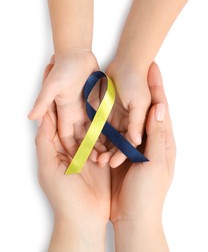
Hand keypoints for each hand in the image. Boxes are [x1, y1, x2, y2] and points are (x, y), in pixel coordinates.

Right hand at [29, 52, 105, 161]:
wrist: (77, 55)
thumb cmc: (63, 68)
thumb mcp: (52, 85)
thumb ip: (43, 102)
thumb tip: (31, 117)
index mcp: (65, 113)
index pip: (68, 137)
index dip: (73, 149)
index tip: (81, 161)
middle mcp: (76, 114)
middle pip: (83, 137)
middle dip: (89, 149)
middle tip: (99, 161)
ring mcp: (87, 109)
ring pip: (94, 130)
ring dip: (100, 142)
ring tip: (109, 153)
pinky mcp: (97, 103)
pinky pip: (103, 119)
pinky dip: (107, 129)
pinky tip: (116, 138)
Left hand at [34, 59, 109, 250]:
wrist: (83, 219)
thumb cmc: (62, 195)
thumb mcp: (49, 166)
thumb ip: (44, 140)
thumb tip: (39, 115)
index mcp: (64, 142)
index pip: (64, 114)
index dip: (66, 97)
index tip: (68, 75)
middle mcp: (81, 142)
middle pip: (85, 115)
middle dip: (89, 97)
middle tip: (96, 74)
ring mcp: (96, 148)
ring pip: (101, 123)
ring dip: (106, 107)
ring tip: (112, 87)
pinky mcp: (108, 155)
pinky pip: (112, 137)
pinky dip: (117, 125)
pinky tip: (122, 110)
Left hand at [97, 59, 150, 167]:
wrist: (126, 64)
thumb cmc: (136, 82)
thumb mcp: (139, 103)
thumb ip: (137, 122)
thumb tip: (136, 141)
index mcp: (136, 125)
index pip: (129, 144)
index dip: (121, 154)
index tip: (113, 163)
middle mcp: (125, 125)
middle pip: (116, 144)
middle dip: (109, 154)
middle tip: (100, 162)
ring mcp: (113, 120)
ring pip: (105, 138)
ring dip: (99, 147)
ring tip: (92, 156)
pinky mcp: (103, 113)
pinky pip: (96, 127)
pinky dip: (92, 135)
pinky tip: (86, 143)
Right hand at [110, 63, 175, 250]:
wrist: (132, 217)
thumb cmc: (148, 193)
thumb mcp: (156, 163)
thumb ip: (157, 136)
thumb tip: (159, 107)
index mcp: (162, 141)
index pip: (160, 108)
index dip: (157, 87)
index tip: (152, 68)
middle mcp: (149, 140)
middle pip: (146, 109)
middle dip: (144, 89)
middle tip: (138, 69)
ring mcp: (135, 145)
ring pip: (130, 118)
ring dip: (126, 101)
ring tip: (119, 83)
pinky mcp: (122, 153)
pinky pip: (117, 132)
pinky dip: (113, 120)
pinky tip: (107, 107)